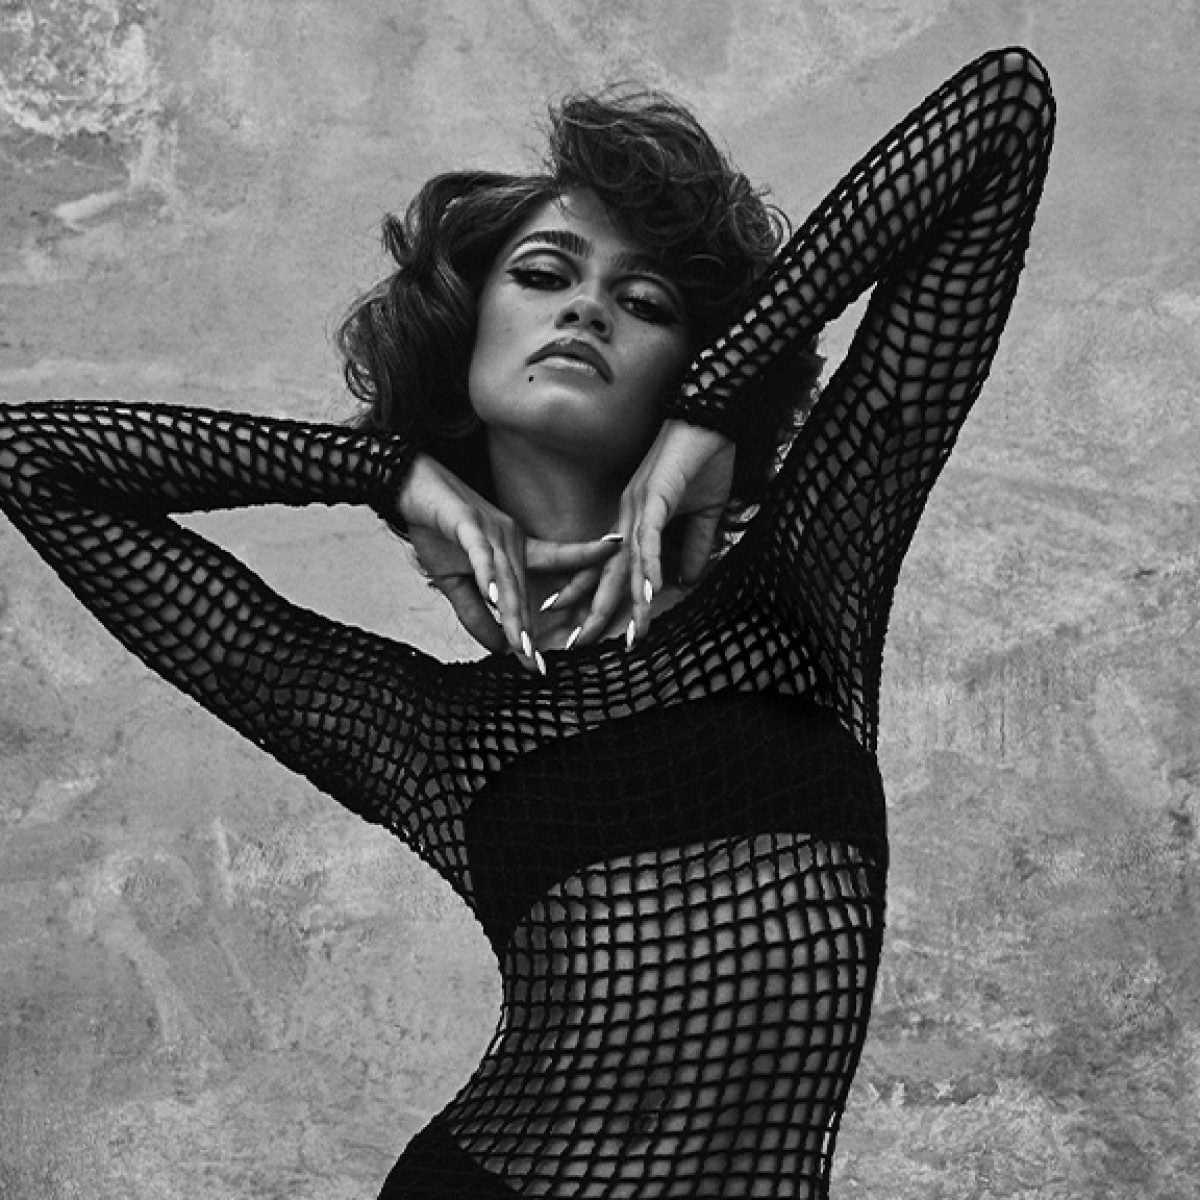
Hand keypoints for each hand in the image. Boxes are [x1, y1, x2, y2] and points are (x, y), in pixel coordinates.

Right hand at [396, 454, 620, 666]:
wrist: (408, 483)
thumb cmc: (435, 529)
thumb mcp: (453, 581)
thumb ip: (476, 615)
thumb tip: (497, 649)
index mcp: (511, 553)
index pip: (530, 593)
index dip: (535, 627)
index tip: (539, 665)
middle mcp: (509, 541)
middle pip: (520, 592)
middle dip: (525, 630)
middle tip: (533, 665)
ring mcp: (491, 530)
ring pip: (506, 578)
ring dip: (512, 612)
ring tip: (521, 644)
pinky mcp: (468, 521)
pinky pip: (480, 551)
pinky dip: (487, 575)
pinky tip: (494, 599)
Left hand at [572, 420, 733, 646]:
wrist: (713, 419)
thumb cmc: (706, 460)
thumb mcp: (705, 516)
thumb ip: (694, 547)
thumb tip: (688, 581)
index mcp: (636, 522)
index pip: (612, 568)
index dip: (597, 597)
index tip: (584, 628)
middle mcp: (629, 518)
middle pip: (608, 573)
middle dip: (593, 610)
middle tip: (576, 643)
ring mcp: (638, 508)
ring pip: (627, 563)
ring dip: (625, 600)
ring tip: (620, 633)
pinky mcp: (654, 497)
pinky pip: (650, 539)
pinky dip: (649, 567)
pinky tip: (649, 593)